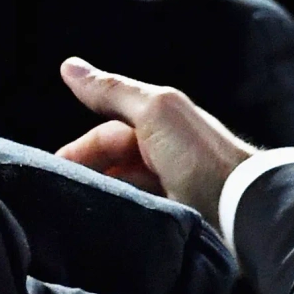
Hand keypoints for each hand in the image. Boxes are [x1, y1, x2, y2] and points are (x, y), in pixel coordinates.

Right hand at [56, 55, 255, 219]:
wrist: (243, 209)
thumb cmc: (200, 156)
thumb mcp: (154, 112)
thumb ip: (113, 91)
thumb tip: (68, 66)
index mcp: (160, 123)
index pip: (106, 134)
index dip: (78, 150)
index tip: (51, 171)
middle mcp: (166, 152)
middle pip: (111, 163)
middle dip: (86, 175)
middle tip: (60, 198)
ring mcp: (173, 186)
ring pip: (123, 189)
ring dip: (103, 197)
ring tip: (79, 215)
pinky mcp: (178, 215)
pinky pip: (138, 213)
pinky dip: (121, 217)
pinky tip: (107, 227)